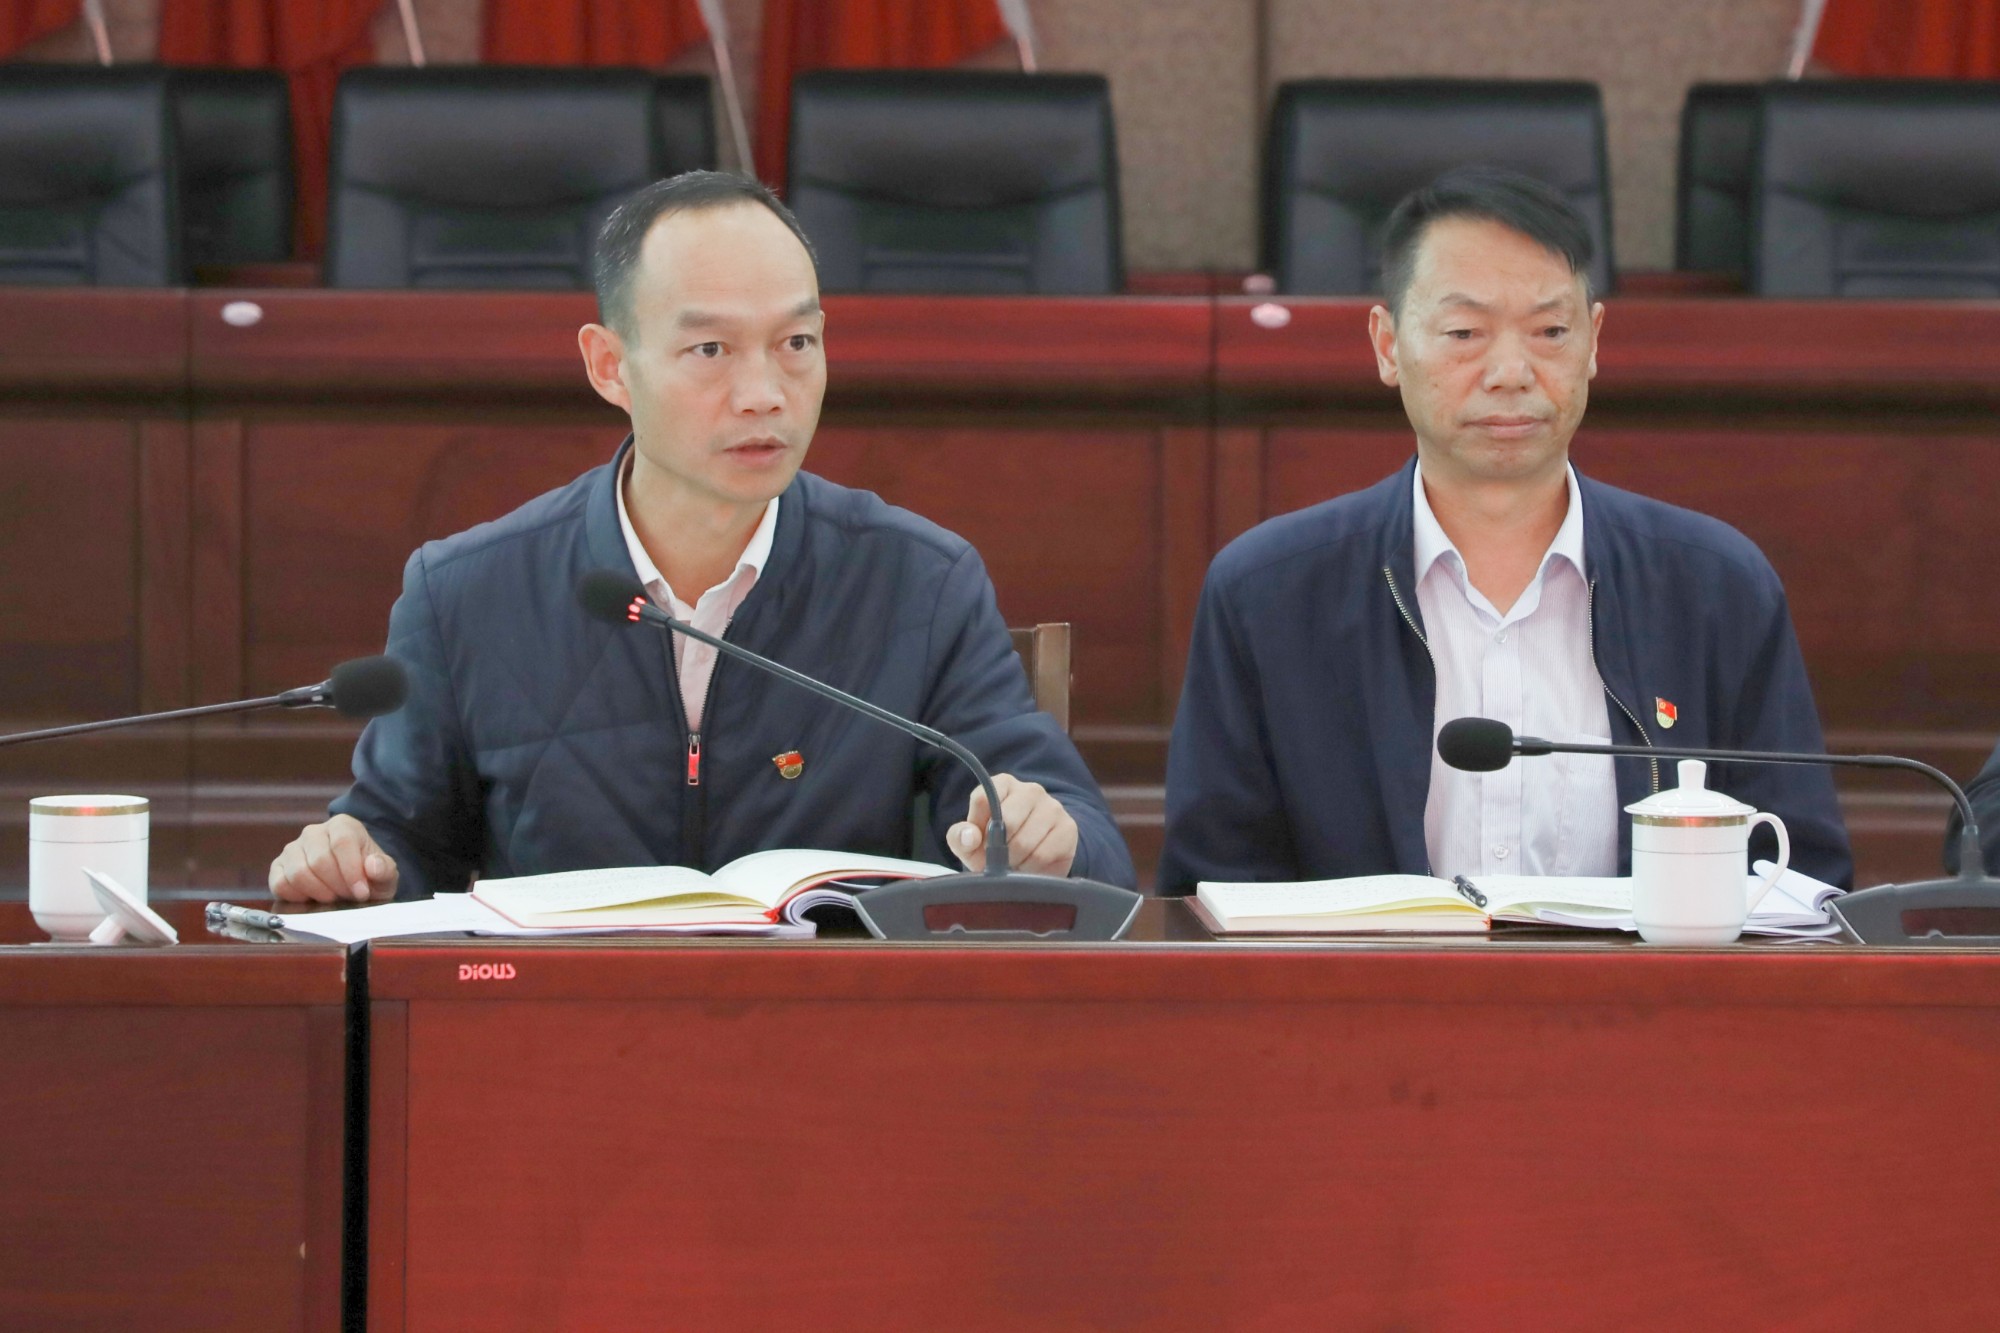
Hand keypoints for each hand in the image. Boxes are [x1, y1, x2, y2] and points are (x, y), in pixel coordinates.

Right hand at [269, 814, 398, 902]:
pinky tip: (312, 898)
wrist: (351, 883)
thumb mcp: (385, 874)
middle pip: (319, 861)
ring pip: (298, 873)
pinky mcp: (277, 867)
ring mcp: (292, 849)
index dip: (351, 872)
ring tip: (332, 896)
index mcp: (343, 826)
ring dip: (318, 892)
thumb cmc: (368, 876)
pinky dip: (297, 897)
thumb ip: (383, 869)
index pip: (342, 843)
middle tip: (347, 895)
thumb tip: (372, 866)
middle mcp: (314, 832)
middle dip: (336, 886)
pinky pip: (280, 884)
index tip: (361, 892)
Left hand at [947, 774, 1078, 877]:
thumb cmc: (998, 846)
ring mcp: (1052, 807)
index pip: (982, 799)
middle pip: (1005, 821)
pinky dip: (1031, 868)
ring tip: (1015, 863)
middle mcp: (1030, 790)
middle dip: (997, 850)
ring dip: (1014, 862)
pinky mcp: (1068, 828)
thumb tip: (971, 836)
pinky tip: (1031, 866)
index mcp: (1003, 784)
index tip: (979, 843)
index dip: (977, 829)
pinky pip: (1043, 855)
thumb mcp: (971, 844)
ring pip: (1024, 842)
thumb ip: (960, 837)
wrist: (1035, 859)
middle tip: (998, 859)